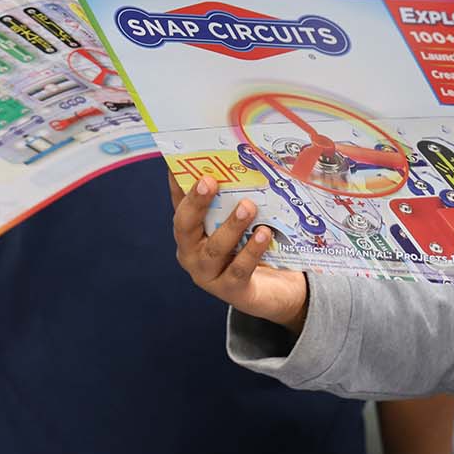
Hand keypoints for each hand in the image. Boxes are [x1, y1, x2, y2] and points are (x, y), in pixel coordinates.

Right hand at [170, 174, 309, 333]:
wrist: (275, 290)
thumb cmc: (251, 246)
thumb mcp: (241, 220)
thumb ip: (233, 196)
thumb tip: (232, 162)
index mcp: (190, 233)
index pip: (180, 203)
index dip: (178, 184)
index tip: (180, 162)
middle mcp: (192, 254)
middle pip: (185, 227)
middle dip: (196, 203)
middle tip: (210, 181)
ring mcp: (209, 275)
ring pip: (215, 249)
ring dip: (231, 226)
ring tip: (248, 206)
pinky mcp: (233, 291)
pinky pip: (240, 269)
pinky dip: (251, 250)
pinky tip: (264, 233)